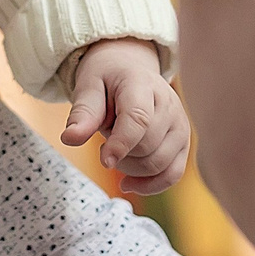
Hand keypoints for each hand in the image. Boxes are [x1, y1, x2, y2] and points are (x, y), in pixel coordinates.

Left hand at [62, 38, 191, 195]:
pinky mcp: (184, 142)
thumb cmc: (107, 79)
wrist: (130, 70)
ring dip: (129, 168)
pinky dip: (149, 185)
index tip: (103, 161)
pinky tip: (127, 183)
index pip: (138, 119)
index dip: (121, 144)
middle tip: (104, 137)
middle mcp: (169, 104)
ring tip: (115, 148)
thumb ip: (83, 113)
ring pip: (158, 164)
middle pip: (147, 147)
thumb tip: (70, 139)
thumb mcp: (88, 87)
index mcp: (143, 84)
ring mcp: (180, 124)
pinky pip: (172, 174)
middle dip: (118, 153)